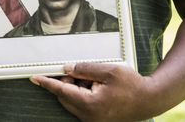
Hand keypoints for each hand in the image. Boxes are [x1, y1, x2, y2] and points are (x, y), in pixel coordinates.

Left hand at [30, 62, 158, 121]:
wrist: (149, 100)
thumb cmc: (132, 86)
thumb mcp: (107, 70)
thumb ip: (84, 69)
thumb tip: (67, 68)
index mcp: (89, 104)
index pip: (61, 90)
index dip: (47, 83)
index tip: (34, 78)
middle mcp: (89, 116)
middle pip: (66, 95)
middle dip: (70, 81)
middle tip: (82, 71)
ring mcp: (92, 120)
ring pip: (74, 100)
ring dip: (79, 88)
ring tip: (98, 81)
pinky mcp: (97, 119)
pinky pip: (82, 105)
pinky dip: (86, 94)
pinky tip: (100, 87)